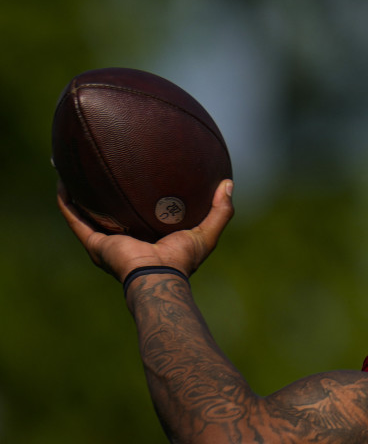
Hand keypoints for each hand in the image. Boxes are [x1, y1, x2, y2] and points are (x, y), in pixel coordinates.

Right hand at [57, 179, 234, 281]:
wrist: (160, 277)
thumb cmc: (183, 259)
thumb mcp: (208, 232)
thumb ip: (221, 210)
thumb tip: (228, 183)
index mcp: (147, 237)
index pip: (139, 213)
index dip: (136, 195)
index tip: (135, 174)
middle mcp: (124, 239)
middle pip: (109, 212)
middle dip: (102, 193)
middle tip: (100, 167)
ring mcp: (106, 243)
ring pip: (86, 214)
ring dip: (78, 195)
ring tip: (73, 170)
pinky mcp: (95, 244)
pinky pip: (76, 219)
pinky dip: (68, 203)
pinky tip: (63, 183)